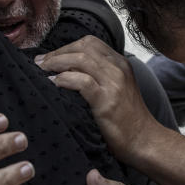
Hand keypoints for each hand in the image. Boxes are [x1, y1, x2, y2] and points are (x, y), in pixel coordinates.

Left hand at [34, 35, 158, 161]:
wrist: (144, 141)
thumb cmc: (127, 119)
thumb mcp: (117, 89)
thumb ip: (99, 76)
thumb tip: (66, 70)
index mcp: (120, 63)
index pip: (90, 43)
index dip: (66, 47)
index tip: (50, 58)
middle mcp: (118, 68)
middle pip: (83, 47)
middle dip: (57, 53)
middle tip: (40, 64)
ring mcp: (114, 83)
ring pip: (80, 59)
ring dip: (56, 63)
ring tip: (42, 72)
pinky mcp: (107, 100)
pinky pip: (82, 82)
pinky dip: (63, 80)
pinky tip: (54, 84)